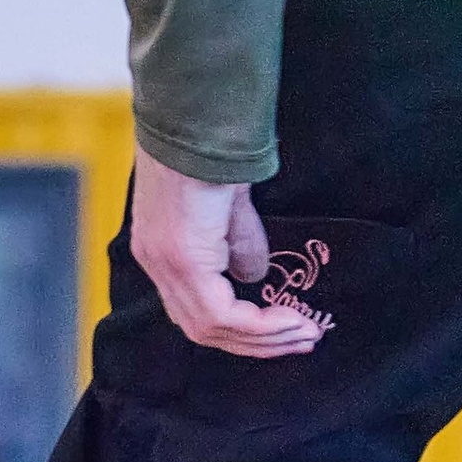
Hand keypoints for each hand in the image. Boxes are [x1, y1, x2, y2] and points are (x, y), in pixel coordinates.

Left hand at [130, 149, 324, 358]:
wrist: (199, 119)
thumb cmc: (211, 145)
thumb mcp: (228, 204)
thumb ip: (237, 242)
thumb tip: (253, 275)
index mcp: (161, 250)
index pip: (194, 311)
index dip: (238, 330)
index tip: (280, 330)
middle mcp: (156, 264)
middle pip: (202, 329)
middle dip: (256, 342)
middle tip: (301, 341)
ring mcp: (166, 264)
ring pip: (213, 328)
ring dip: (264, 337)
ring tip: (304, 334)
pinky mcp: (184, 261)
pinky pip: (222, 314)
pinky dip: (259, 324)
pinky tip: (289, 320)